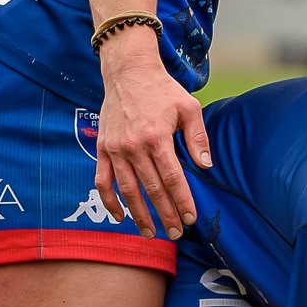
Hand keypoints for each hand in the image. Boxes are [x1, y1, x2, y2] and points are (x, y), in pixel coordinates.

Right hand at [95, 28, 208, 237]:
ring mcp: (114, 150)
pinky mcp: (101, 149)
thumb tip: (205, 167)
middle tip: (176, 233)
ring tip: (150, 233)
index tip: (191, 217)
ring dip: (139, 214)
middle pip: (151, 189)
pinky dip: (110, 201)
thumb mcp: (189, 107)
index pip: (172, 178)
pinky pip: (103, 181)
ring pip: (127, 190)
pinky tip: (120, 216)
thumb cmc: (162, 90)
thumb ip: (197, 138)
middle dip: (165, 214)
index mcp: (156, 137)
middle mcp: (133, 146)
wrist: (128, 73)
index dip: (182, 200)